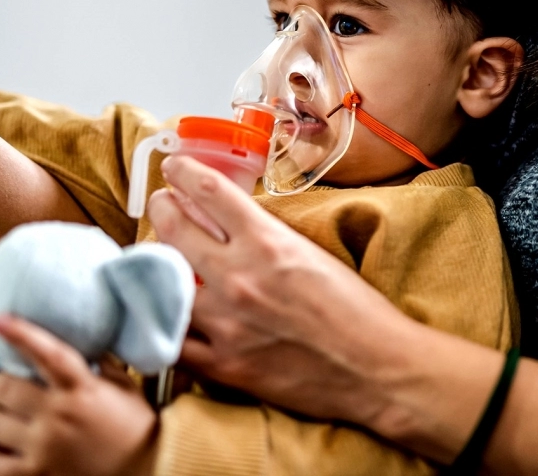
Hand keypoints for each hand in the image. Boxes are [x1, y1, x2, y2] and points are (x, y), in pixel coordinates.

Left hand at [0, 315, 157, 475]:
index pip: (48, 354)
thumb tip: (82, 338)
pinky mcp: (35, 473)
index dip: (22, 335)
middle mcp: (59, 415)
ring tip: (12, 418)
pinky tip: (9, 448)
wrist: (145, 468)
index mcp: (82, 388)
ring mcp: (44, 446)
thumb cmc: (134, 425)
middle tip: (11, 387)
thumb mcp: (123, 386)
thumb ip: (100, 363)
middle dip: (2, 384)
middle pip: (2, 387)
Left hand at [148, 155, 421, 428]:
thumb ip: (269, 238)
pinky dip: (167, 323)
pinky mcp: (224, 365)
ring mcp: (227, 323)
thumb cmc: (358, 311)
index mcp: (268, 243)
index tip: (175, 169)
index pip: (211, 192)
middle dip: (162, 208)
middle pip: (175, 229)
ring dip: (159, 265)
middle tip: (162, 204)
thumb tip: (233, 224)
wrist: (377, 368)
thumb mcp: (313, 255)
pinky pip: (174, 339)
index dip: (184, 173)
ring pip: (164, 283)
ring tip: (161, 259)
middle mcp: (240, 278)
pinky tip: (168, 312)